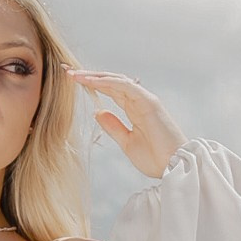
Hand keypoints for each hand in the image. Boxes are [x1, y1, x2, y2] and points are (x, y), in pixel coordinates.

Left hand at [69, 69, 184, 178]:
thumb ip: (114, 127)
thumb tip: (98, 112)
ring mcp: (145, 100)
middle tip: (67, 71)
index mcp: (135, 109)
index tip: (71, 81)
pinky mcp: (149, 102)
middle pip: (111, 82)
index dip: (91, 84)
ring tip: (73, 74)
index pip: (110, 90)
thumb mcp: (127, 142)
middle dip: (89, 76)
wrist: (174, 168)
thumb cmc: (155, 159)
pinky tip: (89, 81)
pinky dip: (106, 82)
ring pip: (116, 80)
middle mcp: (140, 100)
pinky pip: (125, 86)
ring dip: (94, 76)